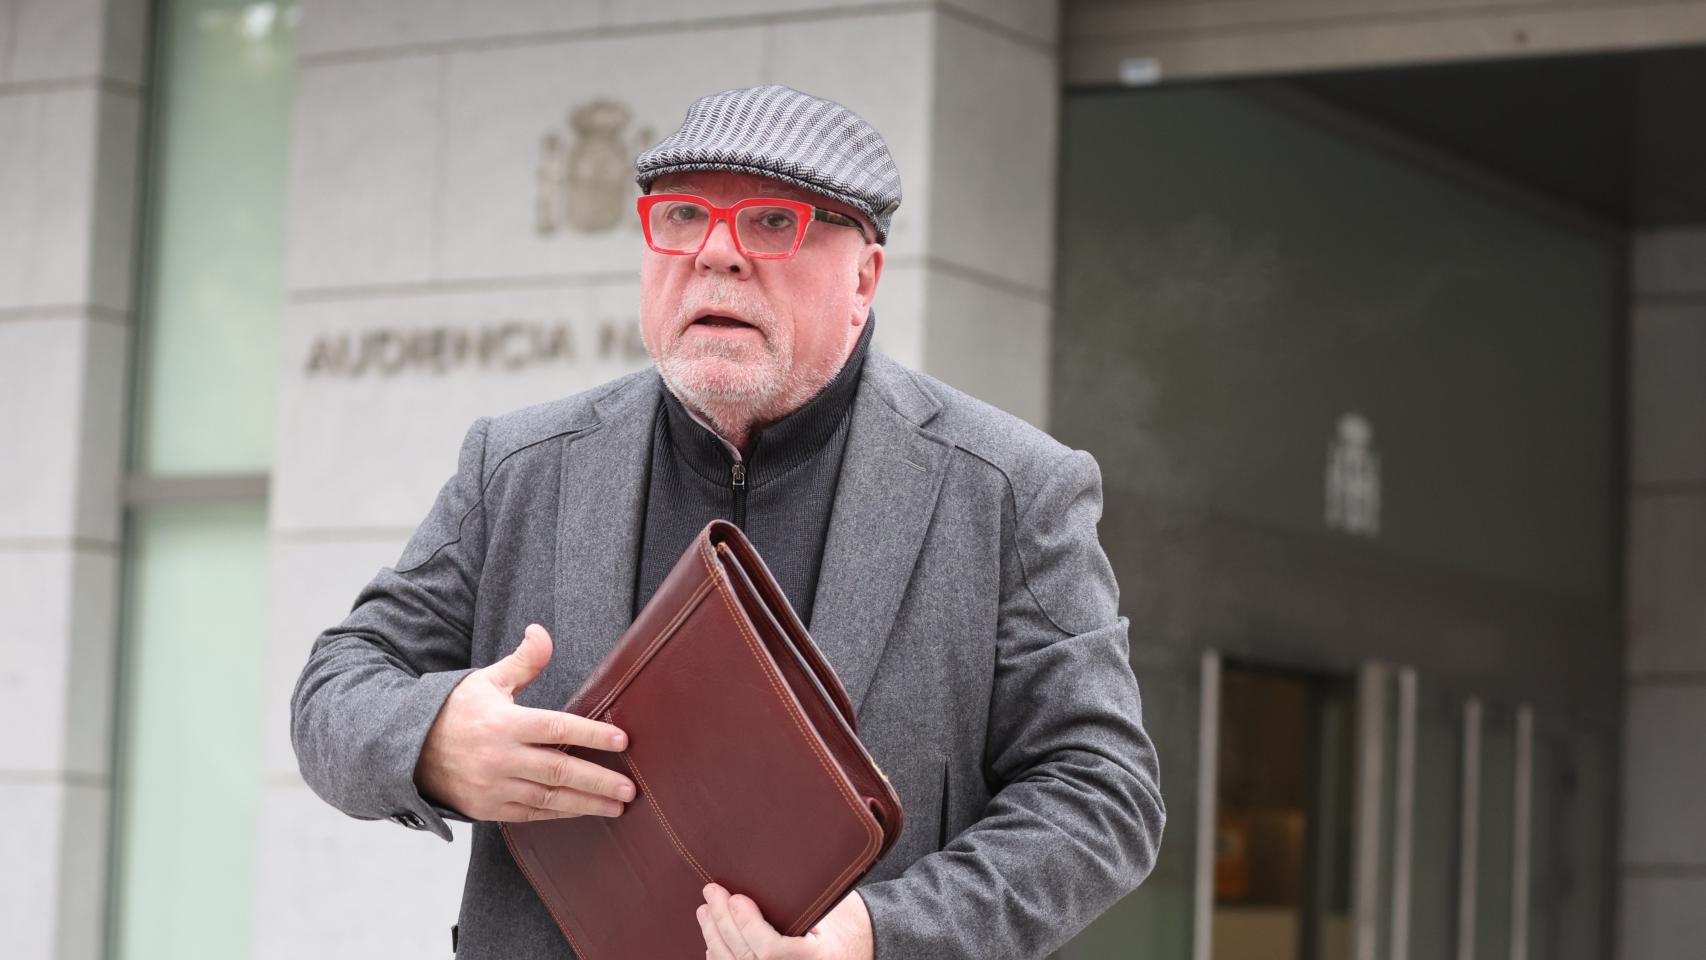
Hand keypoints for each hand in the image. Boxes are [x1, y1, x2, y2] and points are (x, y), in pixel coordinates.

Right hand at [414, 623, 634, 821]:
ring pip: (548, 799)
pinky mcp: (487, 808)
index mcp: (503, 723)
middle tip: (630, 789)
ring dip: (586, 804)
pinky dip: (558, 814)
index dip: (591, 736)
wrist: (409, 750)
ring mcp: (493, 787)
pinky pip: (530, 814)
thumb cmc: (455, 710)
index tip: (622, 742)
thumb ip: (522, 662)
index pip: (556, 730)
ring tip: (617, 806)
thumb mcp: (487, 680)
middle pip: (558, 771)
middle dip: (598, 781)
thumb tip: (541, 632)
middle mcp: (499, 758)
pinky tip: (582, 811)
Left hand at [697, 883, 873, 959]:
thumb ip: (807, 896)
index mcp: (815, 958)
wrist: (856, 951)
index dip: (750, 925)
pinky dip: (720, 957)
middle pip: (747, 957)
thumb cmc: (847, 923)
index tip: (736, 898)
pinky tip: (711, 940)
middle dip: (724, 923)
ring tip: (705, 911)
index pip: (773, 950)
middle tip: (712, 894)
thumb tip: (778, 862)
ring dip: (715, 937)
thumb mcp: (835, 907)